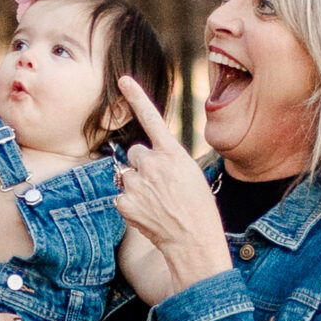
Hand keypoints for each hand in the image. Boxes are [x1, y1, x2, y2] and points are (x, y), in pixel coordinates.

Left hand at [112, 77, 230, 301]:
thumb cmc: (198, 209)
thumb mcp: (191, 175)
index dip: (136, 97)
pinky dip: (131, 205)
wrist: (193, 241)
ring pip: (128, 175)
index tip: (122, 79)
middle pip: (136, 153)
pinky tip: (148, 215)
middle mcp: (153, 164)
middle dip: (143, 166)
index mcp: (173, 154)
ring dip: (138, 185)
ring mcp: (137, 183)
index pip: (151, 119)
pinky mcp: (125, 202)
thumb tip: (143, 159)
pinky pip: (122, 196)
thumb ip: (168, 160)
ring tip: (158, 203)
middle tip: (161, 186)